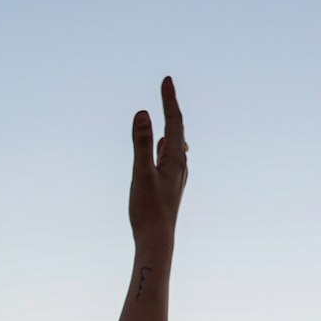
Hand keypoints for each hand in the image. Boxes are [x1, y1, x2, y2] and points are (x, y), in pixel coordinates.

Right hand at [129, 76, 187, 247]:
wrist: (157, 241)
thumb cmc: (148, 210)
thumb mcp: (141, 173)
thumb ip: (141, 143)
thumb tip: (142, 112)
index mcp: (174, 159)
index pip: (174, 121)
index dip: (169, 99)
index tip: (166, 79)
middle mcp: (180, 166)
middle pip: (178, 131)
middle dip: (171, 110)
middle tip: (167, 91)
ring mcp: (176, 178)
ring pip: (176, 147)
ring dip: (171, 130)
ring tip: (170, 118)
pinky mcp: (169, 189)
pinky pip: (170, 161)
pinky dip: (167, 148)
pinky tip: (164, 152)